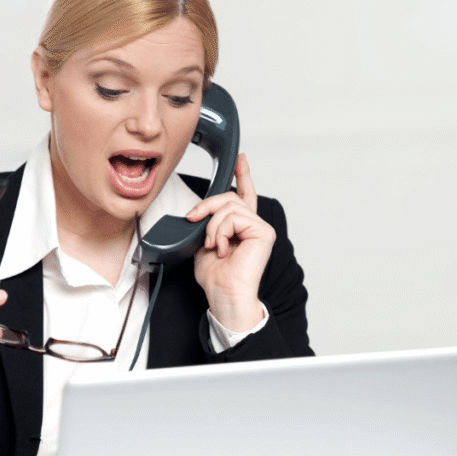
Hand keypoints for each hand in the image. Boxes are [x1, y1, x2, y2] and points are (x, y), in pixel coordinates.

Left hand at [186, 153, 274, 331]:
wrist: (224, 296)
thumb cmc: (216, 278)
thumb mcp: (204, 243)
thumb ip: (205, 225)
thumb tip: (196, 213)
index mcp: (241, 227)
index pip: (245, 195)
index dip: (243, 175)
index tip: (241, 159)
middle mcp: (254, 224)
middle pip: (229, 197)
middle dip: (206, 207)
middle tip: (193, 220)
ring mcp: (261, 228)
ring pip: (229, 206)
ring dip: (212, 225)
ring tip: (213, 245)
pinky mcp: (264, 232)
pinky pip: (235, 217)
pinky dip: (221, 232)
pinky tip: (222, 248)